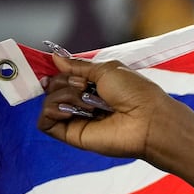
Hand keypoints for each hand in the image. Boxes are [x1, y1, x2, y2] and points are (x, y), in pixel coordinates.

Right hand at [37, 55, 178, 161]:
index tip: (61, 66)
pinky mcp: (72, 135)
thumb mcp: (106, 70)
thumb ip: (78, 66)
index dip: (59, 71)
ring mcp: (77, 119)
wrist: (148, 119)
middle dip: (65, 81)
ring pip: (49, 102)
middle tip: (85, 86)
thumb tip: (56, 58)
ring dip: (65, 95)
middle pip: (53, 87)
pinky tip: (71, 111)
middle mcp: (83, 103)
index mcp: (93, 86)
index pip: (63, 76)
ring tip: (89, 102)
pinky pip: (45, 122)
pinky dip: (52, 111)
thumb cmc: (136, 93)